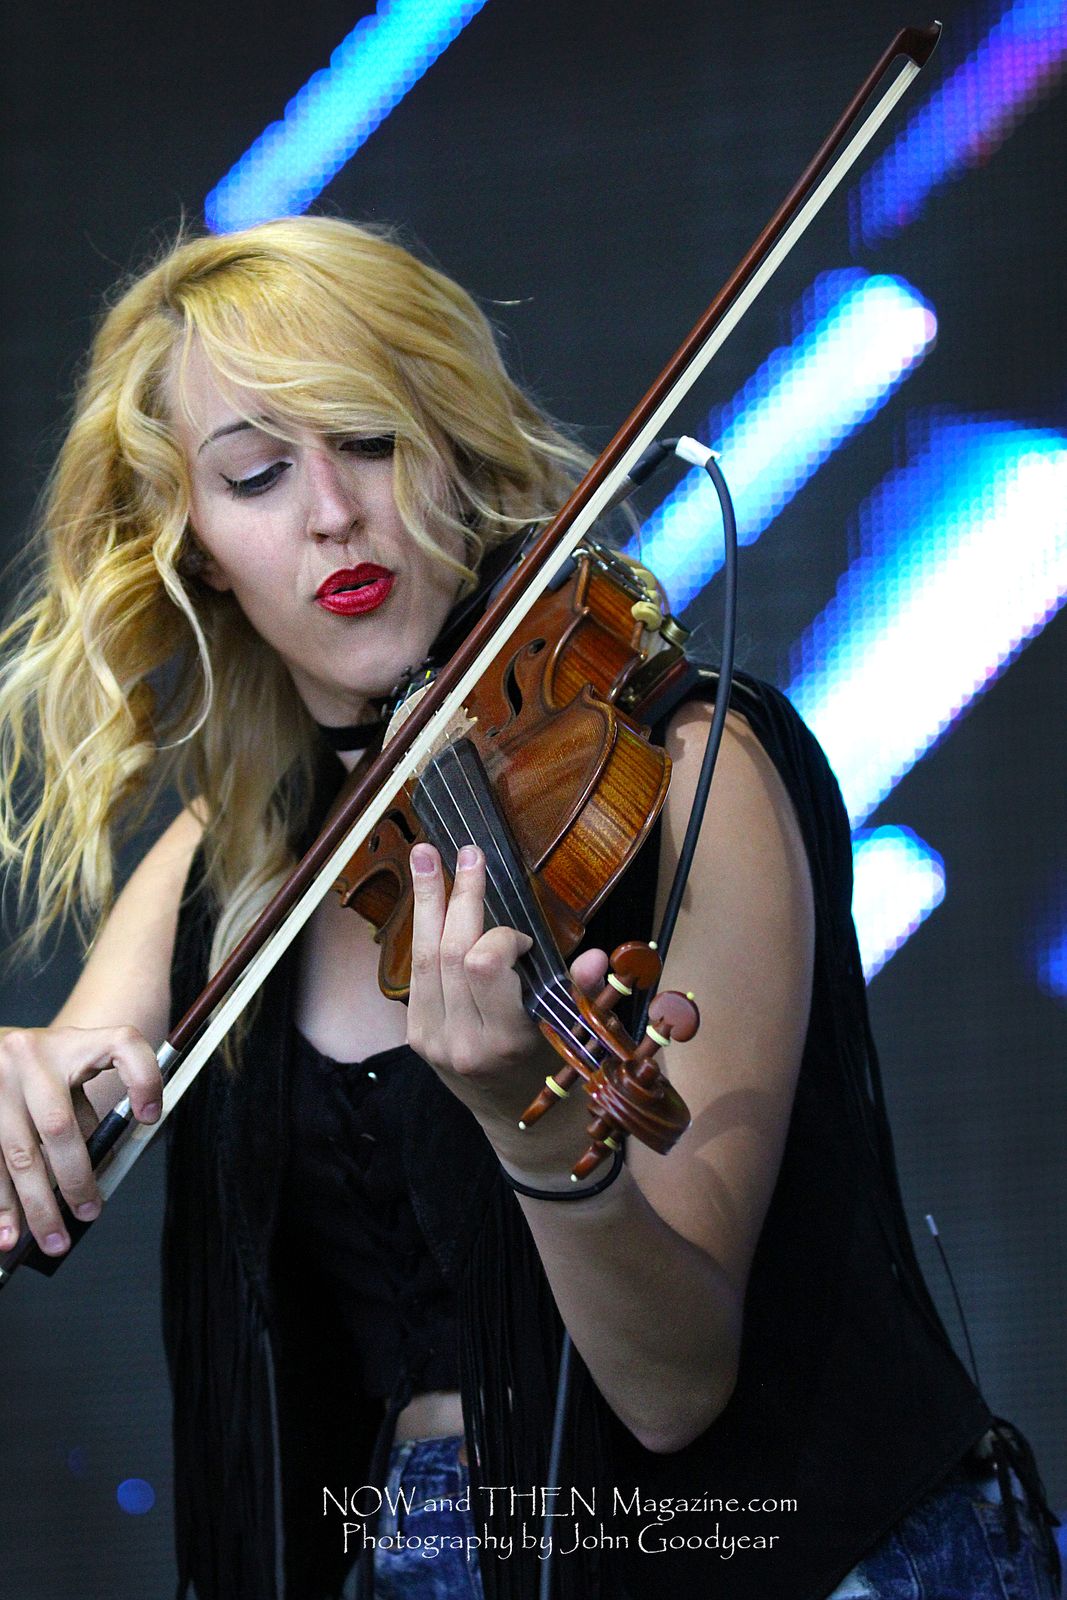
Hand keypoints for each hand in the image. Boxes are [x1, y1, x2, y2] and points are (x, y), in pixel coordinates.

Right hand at [0, 1025, 161, 1255]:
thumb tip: (102, 1171)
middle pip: (57, 1125)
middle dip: (75, 1178)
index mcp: (71, 1043)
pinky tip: (4, 1234)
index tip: (151, 1117)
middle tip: (89, 1213)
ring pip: (15, 1155)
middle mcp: (29, 1058)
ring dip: (30, 1206)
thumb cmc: (47, 1069)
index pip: (122, 1047)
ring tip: (50, 1242)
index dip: (144, 1080)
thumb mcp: (75, 1072)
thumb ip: (91, 1113)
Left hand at [406, 842, 606, 1166]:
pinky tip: (426, 898)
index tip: (521, 936)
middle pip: (450, 952)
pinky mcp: (415, 1034)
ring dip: (425, 901)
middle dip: (459, 896)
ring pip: (423, 957)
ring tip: (424, 853)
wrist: (513, 1120)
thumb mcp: (574, 1033)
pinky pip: (416, 974)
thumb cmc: (554, 1069)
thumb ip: (580, 994)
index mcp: (504, 1041)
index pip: (484, 967)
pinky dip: (423, 932)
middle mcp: (461, 1042)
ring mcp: (431, 1039)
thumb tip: (598, 956)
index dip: (501, 935)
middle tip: (468, 852)